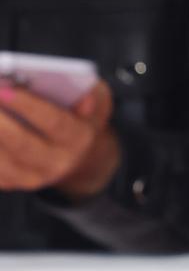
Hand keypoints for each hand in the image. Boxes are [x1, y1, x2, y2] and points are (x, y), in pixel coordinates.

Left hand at [0, 79, 118, 197]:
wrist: (76, 157)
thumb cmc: (79, 119)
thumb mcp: (97, 101)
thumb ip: (94, 95)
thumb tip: (84, 102)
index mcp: (77, 140)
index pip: (54, 122)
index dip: (28, 105)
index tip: (2, 88)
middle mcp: (55, 164)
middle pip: (21, 145)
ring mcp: (29, 177)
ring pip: (0, 161)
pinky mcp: (8, 182)